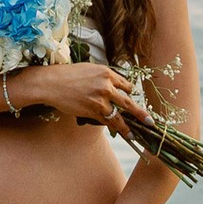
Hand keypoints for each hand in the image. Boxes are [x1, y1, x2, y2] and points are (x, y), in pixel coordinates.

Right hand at [13, 58, 130, 125]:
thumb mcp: (90, 69)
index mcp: (107, 73)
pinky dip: (114, 128)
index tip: (132, 99)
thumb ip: (103, 77)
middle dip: (141, 113)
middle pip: (129, 101)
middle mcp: (106, 86)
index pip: (126, 85)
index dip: (128, 93)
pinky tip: (119, 132)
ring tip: (135, 134)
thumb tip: (112, 87)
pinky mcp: (92, 111)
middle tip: (150, 122)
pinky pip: (107, 121)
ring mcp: (100, 100)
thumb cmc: (69, 74)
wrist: (52, 82)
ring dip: (128, 126)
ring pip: (119, 115)